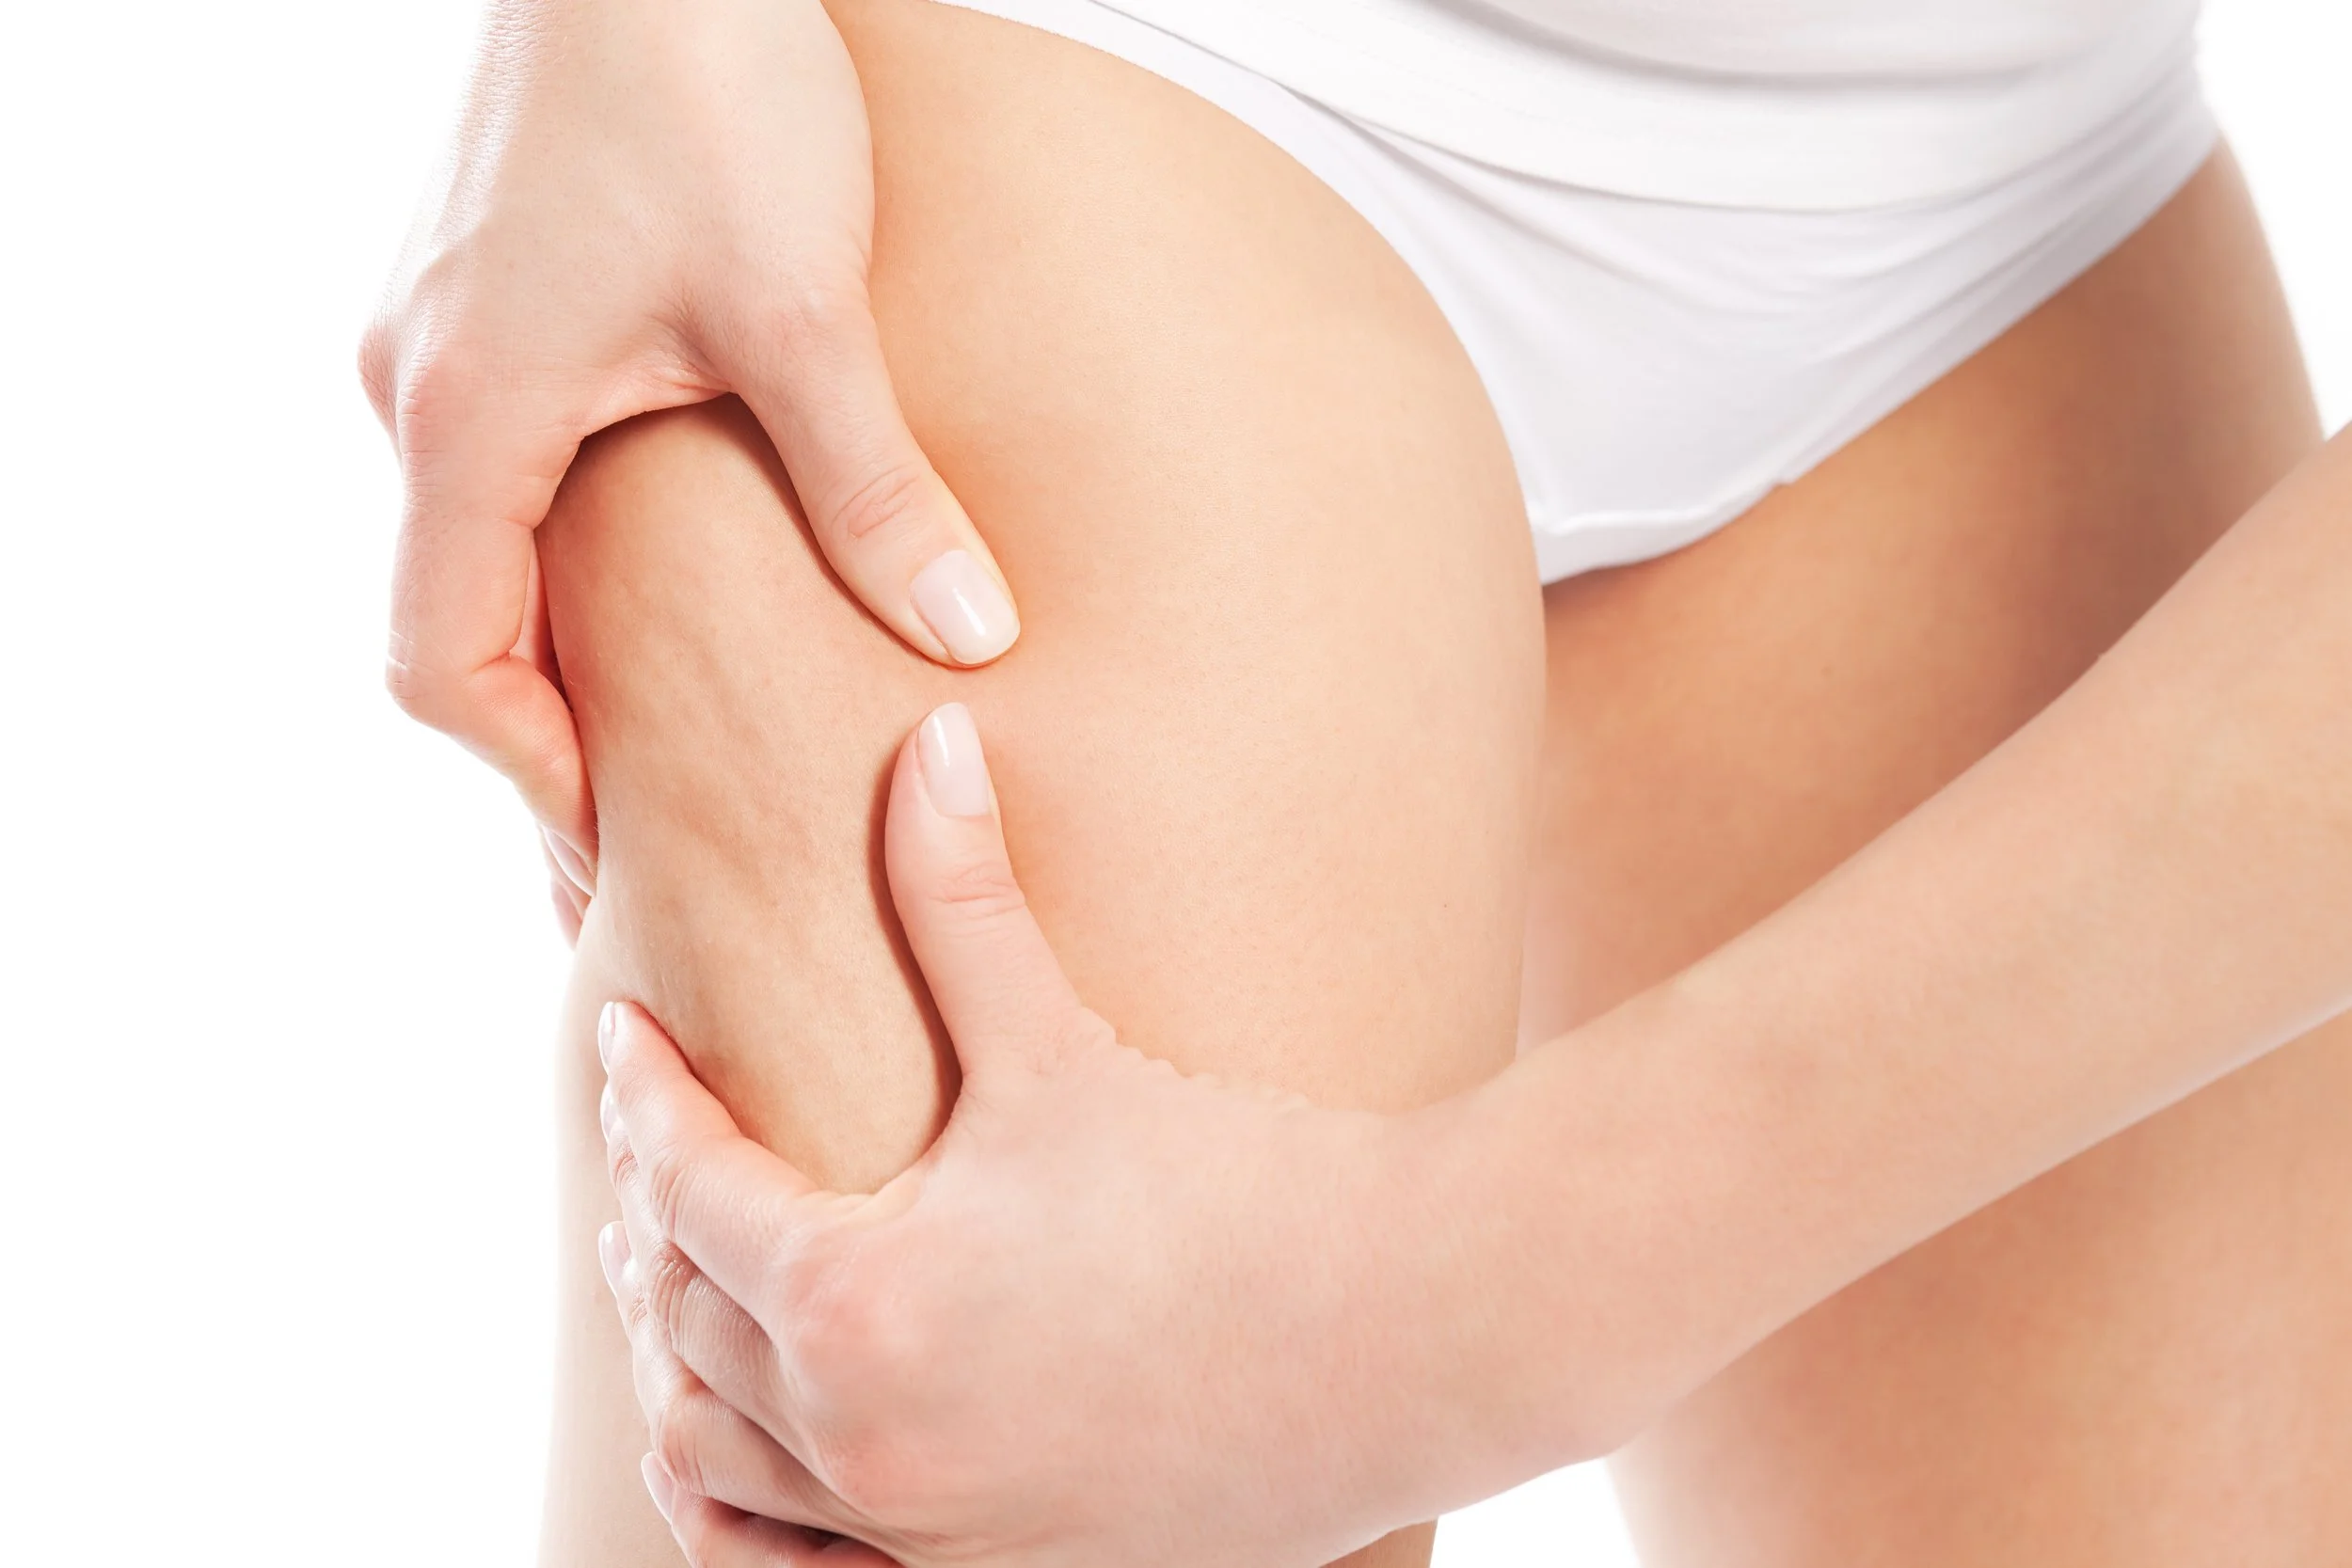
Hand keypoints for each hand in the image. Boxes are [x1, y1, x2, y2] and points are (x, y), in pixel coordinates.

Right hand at [360, 0, 1019, 915]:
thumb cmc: (705, 86)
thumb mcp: (801, 314)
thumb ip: (875, 491)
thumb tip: (970, 637)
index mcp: (467, 417)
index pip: (445, 668)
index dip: (534, 779)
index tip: (629, 846)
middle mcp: (421, 388)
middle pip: (451, 620)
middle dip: (545, 731)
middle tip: (652, 821)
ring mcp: (441, 335)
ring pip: (471, 540)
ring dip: (556, 635)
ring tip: (664, 719)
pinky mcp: (489, 292)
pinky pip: (499, 461)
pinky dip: (560, 545)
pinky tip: (658, 571)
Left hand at [594, 704, 1530, 1566]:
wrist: (1417, 1334)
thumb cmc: (1242, 1188)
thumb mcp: (1066, 1050)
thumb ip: (965, 899)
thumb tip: (928, 735)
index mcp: (857, 1302)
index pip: (683, 1186)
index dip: (642, 1100)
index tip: (626, 1038)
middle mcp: (865, 1441)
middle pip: (679, 1327)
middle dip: (645, 1226)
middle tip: (649, 1148)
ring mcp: (925, 1539)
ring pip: (713, 1467)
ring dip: (674, 1373)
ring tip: (679, 1295)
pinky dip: (743, 1517)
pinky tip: (756, 1460)